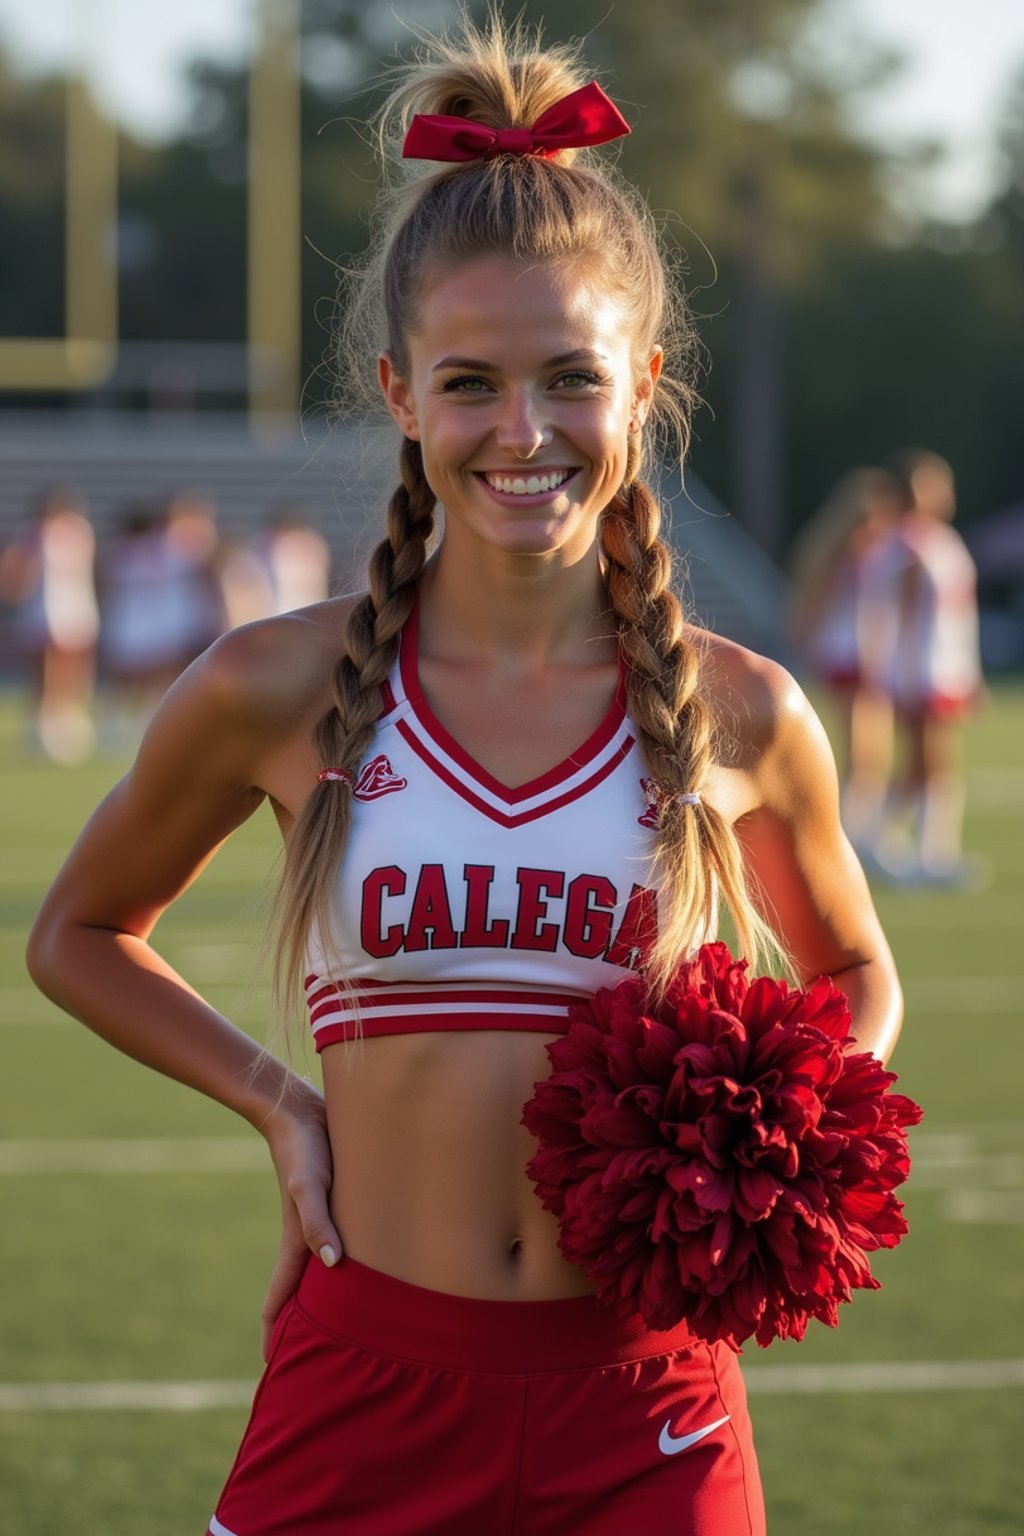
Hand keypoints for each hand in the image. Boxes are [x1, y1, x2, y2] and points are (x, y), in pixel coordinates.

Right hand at [259, 1082, 342, 1361]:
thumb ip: (318, 1222)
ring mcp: (320, 1221)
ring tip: (329, 1325)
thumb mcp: (310, 1185)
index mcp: (298, 1243)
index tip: (271, 1368)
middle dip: (298, 1326)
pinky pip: (336, 1245)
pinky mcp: (335, 1203)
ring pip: (320, 1272)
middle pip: (300, 1293)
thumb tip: (333, 1265)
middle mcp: (308, 1238)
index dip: (276, 1333)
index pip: (282, 1299)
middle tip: (303, 1359)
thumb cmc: (306, 1148)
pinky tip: (349, 1266)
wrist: (301, 1109)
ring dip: (319, 1299)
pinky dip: (337, 1266)